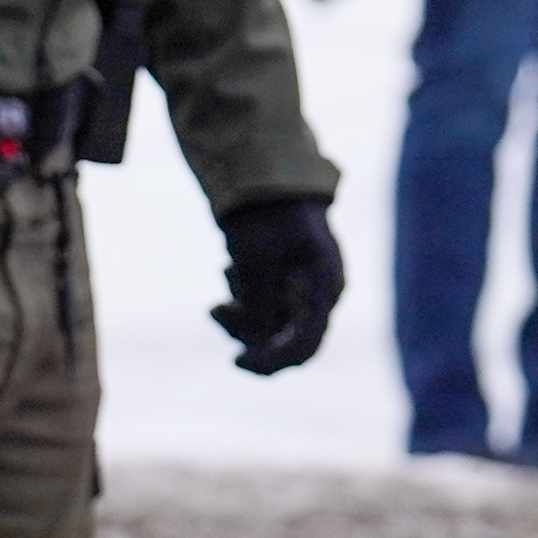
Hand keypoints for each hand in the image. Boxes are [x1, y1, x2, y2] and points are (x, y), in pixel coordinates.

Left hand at [211, 197, 344, 375]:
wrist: (269, 176)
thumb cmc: (266, 211)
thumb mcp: (256, 255)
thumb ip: (259, 302)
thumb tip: (258, 342)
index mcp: (323, 286)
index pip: (304, 344)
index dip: (271, 361)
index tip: (235, 361)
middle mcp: (320, 296)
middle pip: (285, 340)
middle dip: (246, 330)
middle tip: (214, 309)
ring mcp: (307, 293)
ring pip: (272, 327)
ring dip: (242, 311)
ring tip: (229, 269)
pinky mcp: (290, 288)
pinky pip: (267, 310)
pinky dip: (245, 300)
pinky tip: (233, 268)